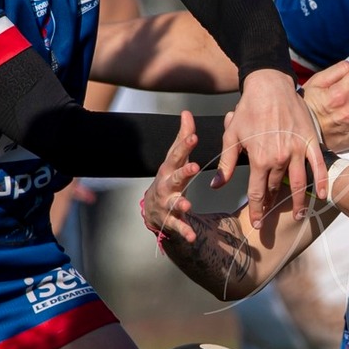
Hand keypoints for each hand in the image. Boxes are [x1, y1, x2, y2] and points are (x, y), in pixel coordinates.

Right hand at [143, 111, 203, 244]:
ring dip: (179, 203)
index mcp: (170, 168)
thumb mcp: (175, 158)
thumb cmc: (169, 178)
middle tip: (195, 167)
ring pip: (172, 202)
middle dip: (184, 171)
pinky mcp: (170, 220)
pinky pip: (177, 226)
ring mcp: (166, 203)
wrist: (153, 209)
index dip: (185, 144)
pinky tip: (192, 237)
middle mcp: (165, 184)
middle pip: (174, 176)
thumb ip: (182, 136)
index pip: (177, 154)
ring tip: (187, 204)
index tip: (194, 135)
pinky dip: (184, 231)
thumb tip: (186, 112)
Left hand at [219, 68, 324, 217]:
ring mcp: (297, 150)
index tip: (258, 223)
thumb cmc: (248, 110)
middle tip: (273, 217)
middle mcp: (279, 158)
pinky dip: (322, 182)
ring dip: (299, 202)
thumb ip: (226, 163)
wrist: (269, 86)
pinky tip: (323, 196)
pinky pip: (318, 166)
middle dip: (274, 205)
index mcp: (259, 159)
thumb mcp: (232, 136)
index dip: (257, 210)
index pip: (258, 193)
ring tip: (300, 215)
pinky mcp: (310, 141)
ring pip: (300, 183)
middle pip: (278, 189)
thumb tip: (215, 186)